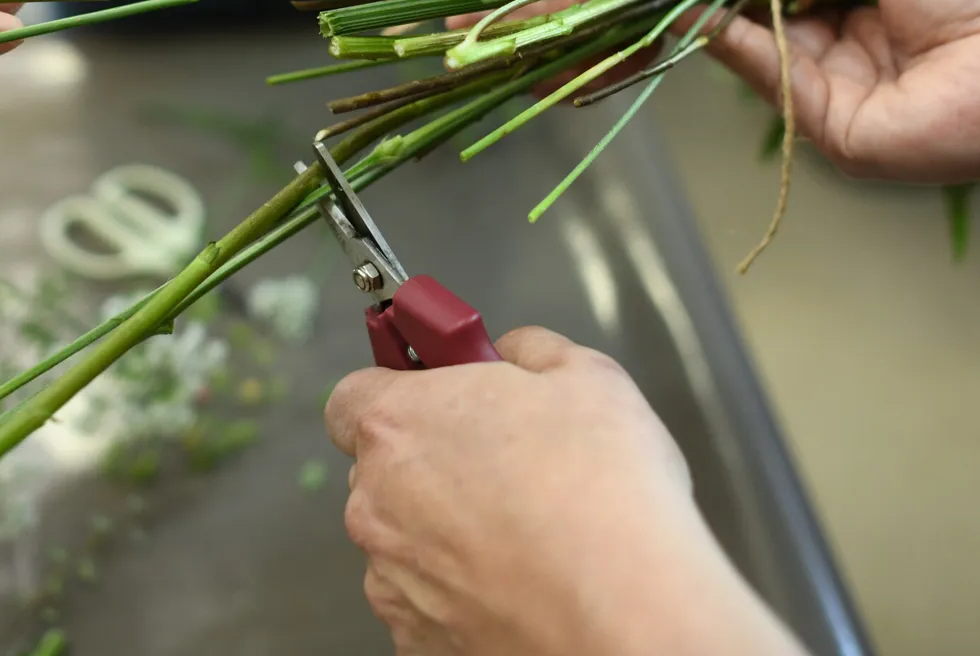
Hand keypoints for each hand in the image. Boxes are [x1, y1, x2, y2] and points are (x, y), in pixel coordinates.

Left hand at [325, 327, 798, 655]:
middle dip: (433, 461)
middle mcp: (376, 500)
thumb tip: (512, 354)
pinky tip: (522, 578)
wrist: (625, 612)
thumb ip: (529, 351)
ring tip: (528, 529)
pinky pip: (428, 598)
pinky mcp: (418, 637)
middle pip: (383, 469)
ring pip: (406, 538)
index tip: (441, 390)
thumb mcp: (586, 376)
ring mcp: (392, 575)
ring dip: (447, 529)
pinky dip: (463, 589)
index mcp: (400, 422)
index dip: (400, 391)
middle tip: (506, 459)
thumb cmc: (603, 492)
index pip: (355, 395)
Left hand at [437, 0, 641, 93]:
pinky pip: (472, 27)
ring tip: (467, 54)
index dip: (620, 50)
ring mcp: (533, 2)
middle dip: (552, 66)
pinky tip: (416, 36)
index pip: (634, 25)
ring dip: (498, 58)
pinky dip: (448, 35)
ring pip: (524, 52)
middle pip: (579, 55)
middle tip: (518, 58)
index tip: (594, 56)